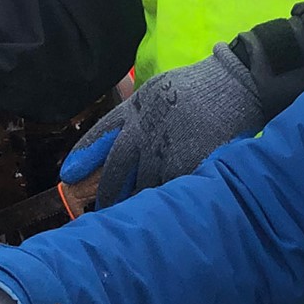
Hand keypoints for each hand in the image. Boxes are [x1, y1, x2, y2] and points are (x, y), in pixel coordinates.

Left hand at [60, 43, 263, 207]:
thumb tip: (120, 138)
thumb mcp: (157, 91)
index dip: (83, 156)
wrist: (234, 86)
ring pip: (140, 186)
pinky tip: (160, 211)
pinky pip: (168, 190)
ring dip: (133, 201)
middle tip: (100, 209)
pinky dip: (162, 200)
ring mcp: (164, 149)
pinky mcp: (186, 165)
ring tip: (128, 217)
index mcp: (135, 108)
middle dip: (106, 192)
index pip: (101, 134)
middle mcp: (144, 130)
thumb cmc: (198, 87)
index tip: (68, 175)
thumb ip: (136, 113)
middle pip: (116, 168)